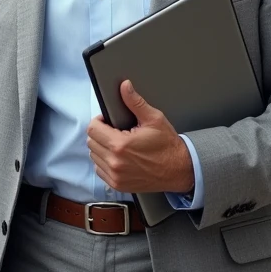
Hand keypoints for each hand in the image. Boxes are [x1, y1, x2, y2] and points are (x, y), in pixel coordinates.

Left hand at [86, 80, 193, 194]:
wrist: (179, 169)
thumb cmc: (167, 145)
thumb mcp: (153, 119)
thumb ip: (135, 102)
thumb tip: (125, 87)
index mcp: (120, 145)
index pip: (93, 129)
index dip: (99, 121)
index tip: (108, 121)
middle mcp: (115, 162)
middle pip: (91, 142)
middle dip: (100, 134)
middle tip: (115, 131)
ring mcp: (116, 176)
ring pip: (94, 156)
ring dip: (101, 148)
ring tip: (117, 144)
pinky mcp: (118, 185)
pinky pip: (100, 170)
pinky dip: (105, 162)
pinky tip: (118, 157)